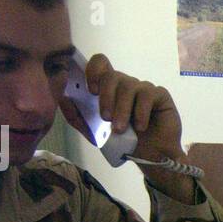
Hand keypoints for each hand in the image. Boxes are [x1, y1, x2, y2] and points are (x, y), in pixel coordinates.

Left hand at [58, 53, 183, 161]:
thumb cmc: (124, 143)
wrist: (151, 158)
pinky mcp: (160, 95)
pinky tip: (140, 127)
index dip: (93, 71)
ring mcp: (143, 88)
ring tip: (120, 130)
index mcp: (110, 89)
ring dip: (122, 110)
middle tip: (106, 118)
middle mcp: (126, 84)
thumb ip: (77, 117)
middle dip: (106, 98)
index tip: (91, 91)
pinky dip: (141, 112)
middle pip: (112, 75)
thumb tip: (62, 97)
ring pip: (128, 86)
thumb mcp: (94, 133)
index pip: (100, 64)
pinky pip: (147, 95)